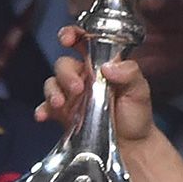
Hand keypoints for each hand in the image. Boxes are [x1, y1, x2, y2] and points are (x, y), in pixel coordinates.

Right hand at [37, 25, 158, 146]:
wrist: (132, 147)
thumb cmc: (136, 114)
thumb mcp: (140, 91)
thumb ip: (129, 73)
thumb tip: (108, 66)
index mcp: (100, 64)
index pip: (83, 41)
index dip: (73, 34)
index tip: (67, 39)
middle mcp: (82, 76)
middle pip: (63, 64)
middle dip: (66, 73)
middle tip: (78, 88)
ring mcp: (70, 95)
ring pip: (52, 83)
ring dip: (53, 91)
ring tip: (60, 104)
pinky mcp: (63, 114)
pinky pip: (46, 106)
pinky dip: (42, 109)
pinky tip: (43, 115)